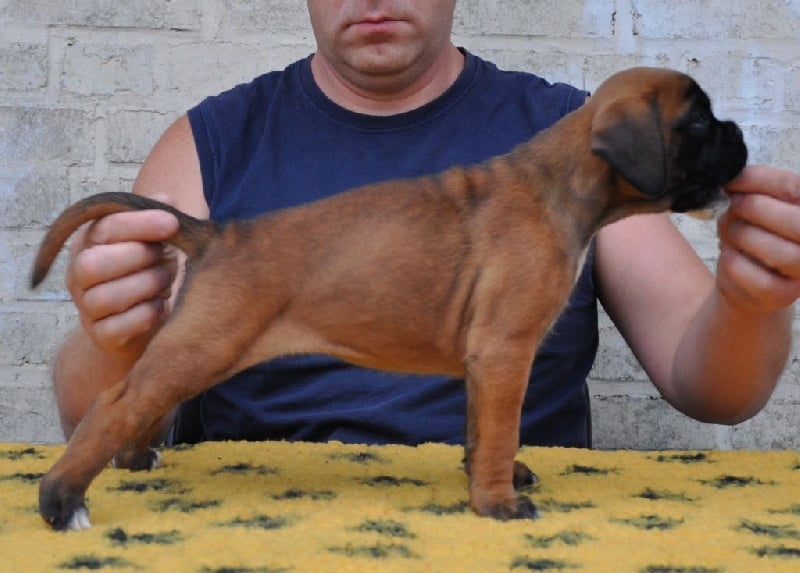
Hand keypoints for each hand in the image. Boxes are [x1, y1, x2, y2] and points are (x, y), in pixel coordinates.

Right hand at [65, 205, 179, 353]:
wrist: (139, 325)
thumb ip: (156, 220)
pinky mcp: (100, 335)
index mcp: (89, 243)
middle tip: (167, 258)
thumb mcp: (155, 243)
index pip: (105, 228)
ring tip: (165, 281)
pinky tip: (161, 305)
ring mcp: (86, 307)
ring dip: (146, 286)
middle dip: (139, 258)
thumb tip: (164, 199)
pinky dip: (147, 314)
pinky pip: (120, 326)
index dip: (139, 223)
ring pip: (107, 297)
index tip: (172, 222)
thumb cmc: (147, 274)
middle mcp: (79, 274)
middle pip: (94, 263)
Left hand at [717, 165, 799, 312]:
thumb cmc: (751, 237)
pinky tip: (729, 255)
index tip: (731, 181)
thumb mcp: (750, 210)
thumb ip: (748, 192)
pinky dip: (733, 262)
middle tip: (734, 206)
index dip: (760, 179)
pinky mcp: (782, 294)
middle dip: (756, 209)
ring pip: (777, 252)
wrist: (744, 283)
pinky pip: (755, 277)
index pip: (794, 188)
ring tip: (730, 233)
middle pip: (797, 222)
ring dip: (743, 236)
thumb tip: (732, 177)